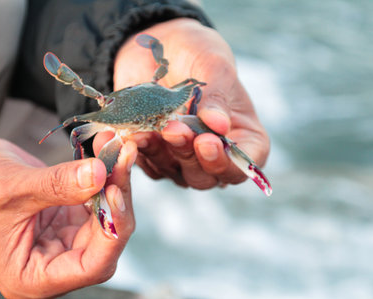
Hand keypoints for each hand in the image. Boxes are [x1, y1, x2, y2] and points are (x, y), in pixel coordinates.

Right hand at [0, 138, 135, 298]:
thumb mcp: (9, 188)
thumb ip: (58, 185)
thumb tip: (100, 174)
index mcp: (34, 276)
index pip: (92, 266)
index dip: (111, 232)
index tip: (115, 192)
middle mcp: (53, 262)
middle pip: (106, 238)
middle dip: (117, 197)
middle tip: (121, 159)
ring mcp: (63, 238)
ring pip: (106, 216)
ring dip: (115, 181)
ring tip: (116, 149)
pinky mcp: (67, 216)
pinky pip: (95, 198)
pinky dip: (104, 175)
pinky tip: (106, 150)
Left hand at [110, 18, 269, 188]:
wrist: (158, 48)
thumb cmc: (196, 52)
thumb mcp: (213, 64)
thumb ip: (217, 96)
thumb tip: (219, 126)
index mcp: (242, 136)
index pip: (241, 166)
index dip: (225, 162)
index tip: (207, 141)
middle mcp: (214, 154)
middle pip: (205, 177)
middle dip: (189, 156)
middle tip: (174, 129)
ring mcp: (183, 159)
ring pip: (175, 174)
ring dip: (160, 153)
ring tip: (146, 129)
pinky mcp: (155, 156)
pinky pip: (148, 164)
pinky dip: (138, 151)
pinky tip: (129, 133)